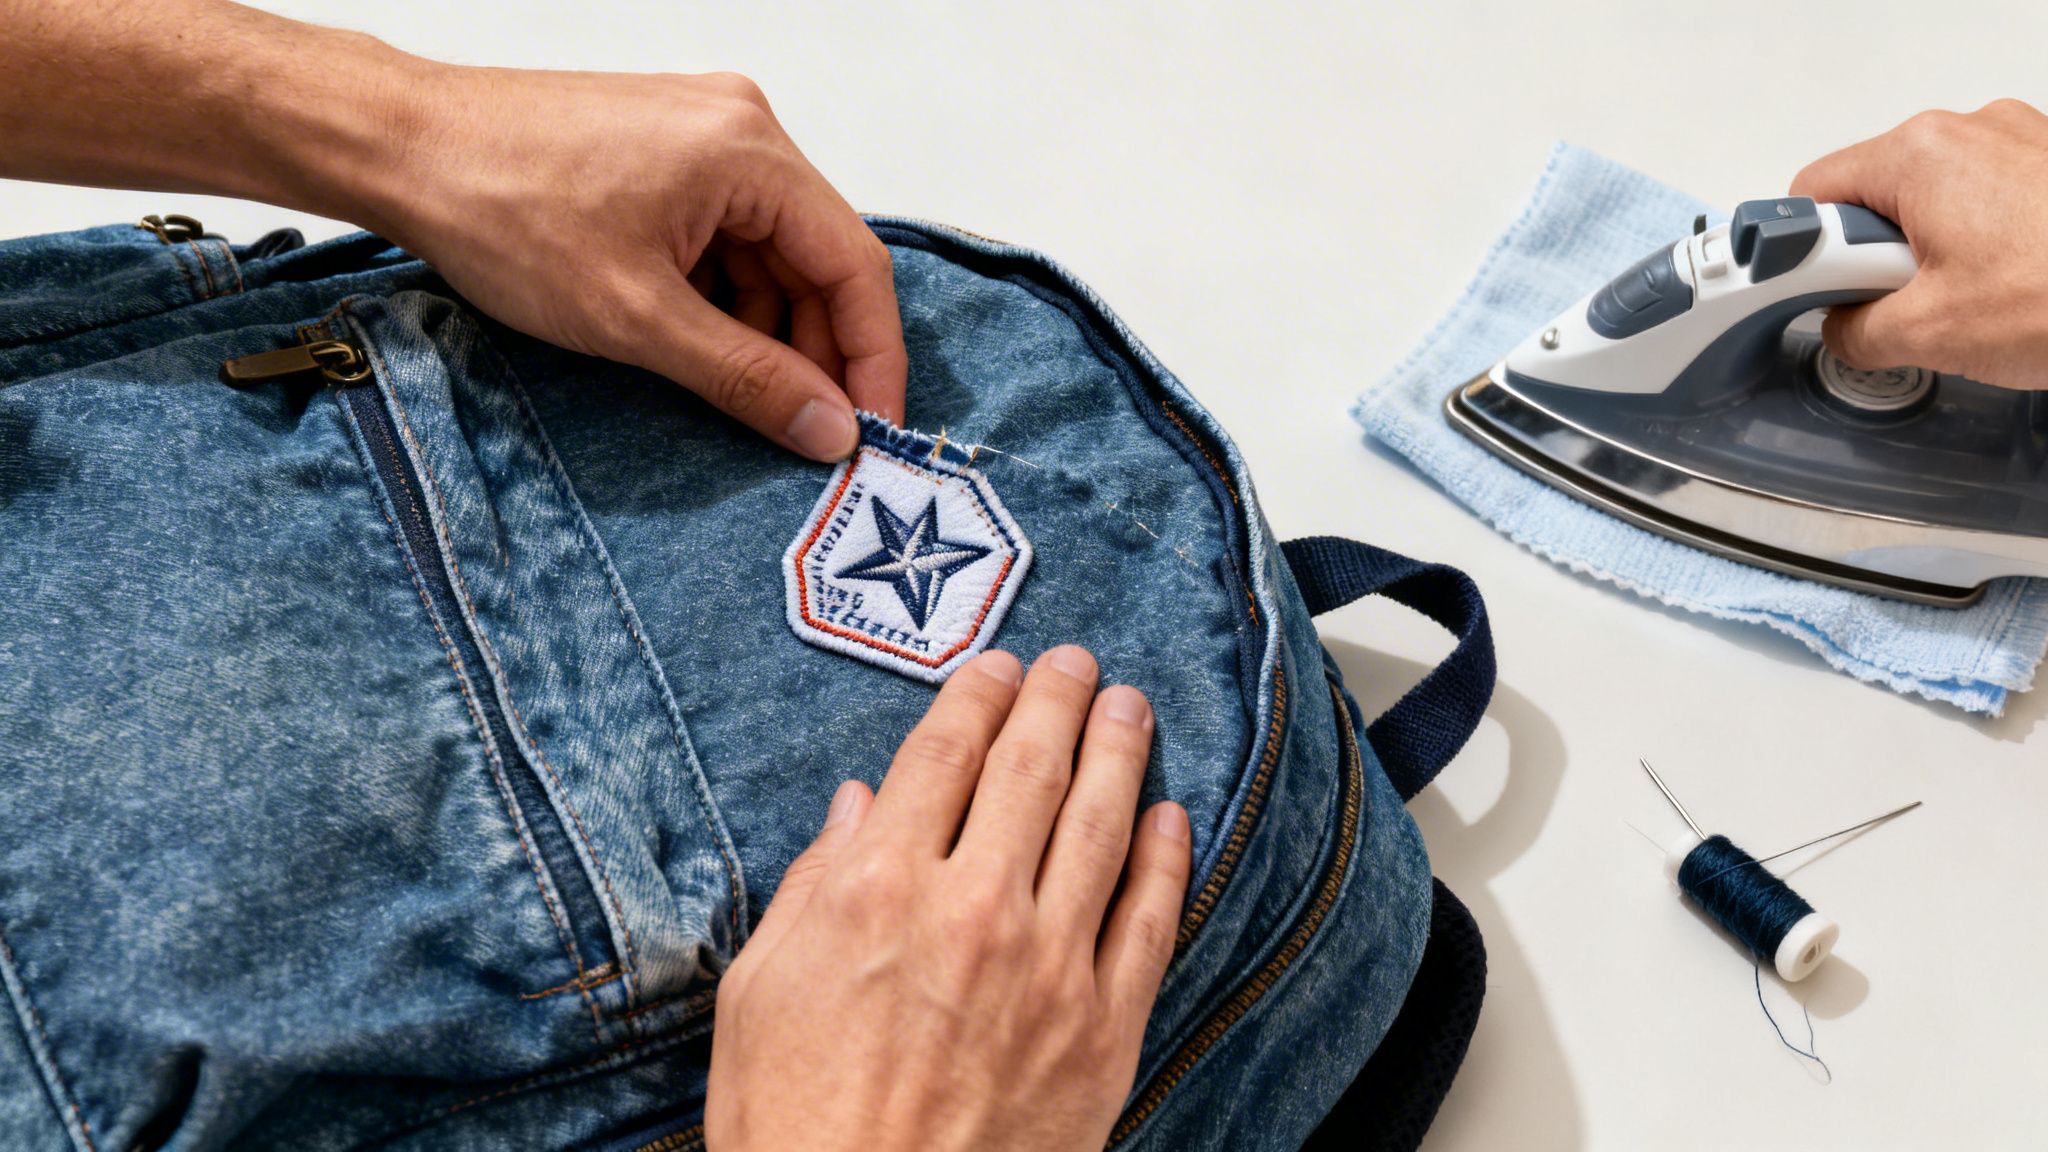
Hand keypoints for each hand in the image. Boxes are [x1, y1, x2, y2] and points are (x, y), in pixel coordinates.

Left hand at [0, 6, 903, 460]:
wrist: (398, 147)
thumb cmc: (499, 206)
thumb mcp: (637, 317)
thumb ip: (747, 379)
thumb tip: (830, 430)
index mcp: (751, 151)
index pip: (855, 264)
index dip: (873, 357)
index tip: (873, 429)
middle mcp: (741, 129)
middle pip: (818, 259)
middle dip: (818, 351)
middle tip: (809, 432)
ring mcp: (702, 136)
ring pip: (771, 255)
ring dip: (767, 331)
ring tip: (744, 398)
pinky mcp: (665, 153)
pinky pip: (727, 237)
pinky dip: (724, 299)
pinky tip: (700, 348)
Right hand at [705, 647, 1191, 1151]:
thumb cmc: (794, 1123)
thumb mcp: (757, 992)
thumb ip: (811, 884)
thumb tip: (853, 806)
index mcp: (878, 887)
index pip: (944, 752)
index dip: (975, 694)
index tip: (994, 665)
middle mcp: (973, 908)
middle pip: (1032, 768)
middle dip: (1057, 699)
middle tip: (1075, 662)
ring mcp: (1049, 967)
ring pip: (1103, 825)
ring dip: (1121, 752)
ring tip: (1131, 707)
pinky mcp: (1104, 1030)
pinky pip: (1152, 920)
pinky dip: (1168, 857)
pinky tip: (1173, 817)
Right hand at [1791, 99, 2047, 388]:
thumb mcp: (1927, 334)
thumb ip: (1854, 329)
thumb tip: (1841, 328)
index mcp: (1917, 154)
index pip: (1809, 194)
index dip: (1798, 254)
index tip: (1802, 293)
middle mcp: (1964, 131)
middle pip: (1870, 196)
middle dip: (1871, 258)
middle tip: (1900, 308)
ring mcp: (2016, 141)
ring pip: (1928, 202)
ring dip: (1926, 255)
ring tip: (1965, 303)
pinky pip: (1982, 201)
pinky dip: (1976, 244)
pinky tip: (2004, 287)